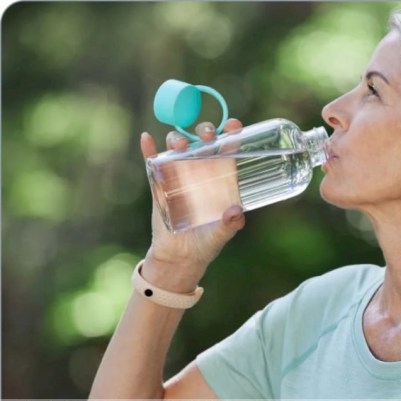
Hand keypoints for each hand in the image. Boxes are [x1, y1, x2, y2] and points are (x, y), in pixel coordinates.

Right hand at [140, 119, 244, 269]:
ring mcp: (179, 176)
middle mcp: (201, 173)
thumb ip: (230, 225)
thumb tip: (236, 212)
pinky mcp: (159, 185)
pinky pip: (152, 163)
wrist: (179, 257)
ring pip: (178, 149)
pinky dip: (148, 150)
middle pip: (203, 143)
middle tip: (207, 134)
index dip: (231, 135)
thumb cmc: (206, 243)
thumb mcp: (221, 234)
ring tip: (180, 144)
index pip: (227, 151)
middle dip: (205, 132)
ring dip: (178, 140)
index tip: (234, 125)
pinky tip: (146, 138)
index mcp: (221, 179)